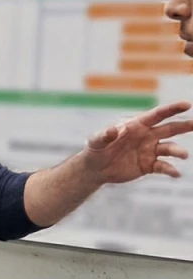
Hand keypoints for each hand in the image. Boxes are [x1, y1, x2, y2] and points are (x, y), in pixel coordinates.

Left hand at [76, 101, 192, 183]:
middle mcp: (147, 136)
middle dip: (184, 125)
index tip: (187, 104)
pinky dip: (170, 170)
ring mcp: (150, 151)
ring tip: (184, 155)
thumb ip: (104, 135)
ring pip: (169, 149)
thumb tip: (113, 130)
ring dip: (178, 151)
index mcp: (137, 125)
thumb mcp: (96, 141)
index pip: (157, 115)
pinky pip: (163, 166)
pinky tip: (175, 173)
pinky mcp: (149, 165)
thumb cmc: (95, 150)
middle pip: (170, 129)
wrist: (95, 169)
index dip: (172, 109)